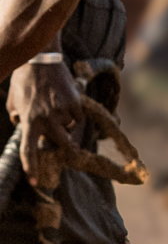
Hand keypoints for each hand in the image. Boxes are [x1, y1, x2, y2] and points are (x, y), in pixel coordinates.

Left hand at [7, 61, 82, 185]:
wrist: (40, 60)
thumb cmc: (24, 81)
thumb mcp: (14, 101)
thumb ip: (18, 116)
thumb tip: (22, 125)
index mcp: (28, 121)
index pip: (28, 150)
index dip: (31, 168)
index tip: (35, 183)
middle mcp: (45, 119)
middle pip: (60, 142)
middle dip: (60, 139)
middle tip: (58, 131)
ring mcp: (61, 111)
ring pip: (70, 129)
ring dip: (66, 123)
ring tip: (57, 106)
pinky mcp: (74, 103)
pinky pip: (78, 117)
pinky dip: (74, 113)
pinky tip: (66, 101)